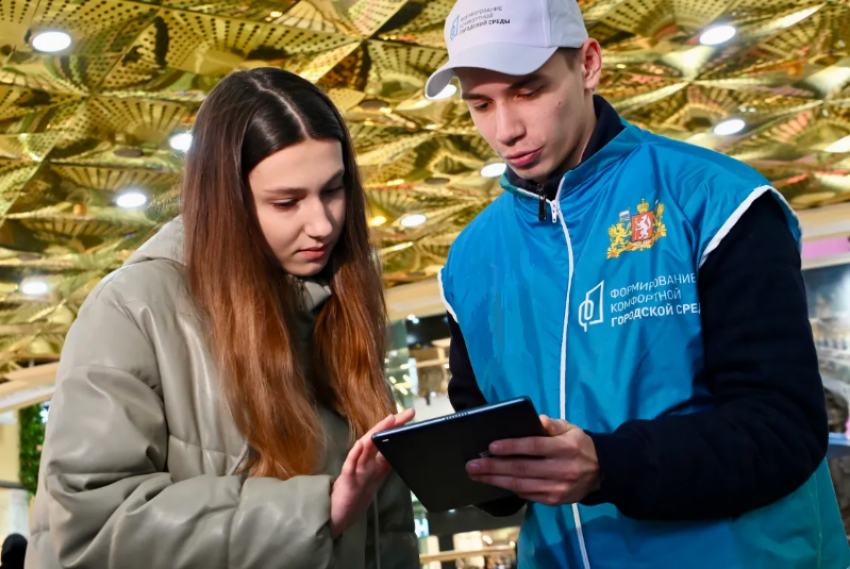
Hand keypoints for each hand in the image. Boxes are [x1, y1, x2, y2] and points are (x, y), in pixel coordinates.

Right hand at [330, 408, 414, 537]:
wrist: (338, 514)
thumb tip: (401, 452)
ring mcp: (355, 470)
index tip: (410, 414)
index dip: (396, 426)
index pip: (384, 439)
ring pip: (366, 448)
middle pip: (377, 438)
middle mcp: (363, 461)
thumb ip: (384, 464)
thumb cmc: (355, 493)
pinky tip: (361, 443)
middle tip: (409, 412)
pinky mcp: (347, 481)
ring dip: (377, 433)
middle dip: (391, 424)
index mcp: (371, 460)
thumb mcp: (373, 477)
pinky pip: (351, 466)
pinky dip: (355, 454)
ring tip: (389, 420)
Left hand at [466, 415, 599, 505]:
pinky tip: (493, 482)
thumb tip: (536, 420)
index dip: (511, 447)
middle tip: (472, 464)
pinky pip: (526, 495)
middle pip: (522, 469)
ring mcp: (557, 488)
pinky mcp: (553, 501)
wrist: (602, 472)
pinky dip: (508, 488)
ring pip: (520, 485)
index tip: (491, 447)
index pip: (534, 447)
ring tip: (476, 474)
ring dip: (495, 480)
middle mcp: (561, 470)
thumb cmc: (579, 445)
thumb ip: (553, 424)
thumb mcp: (571, 429)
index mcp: (565, 448)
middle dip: (494, 466)